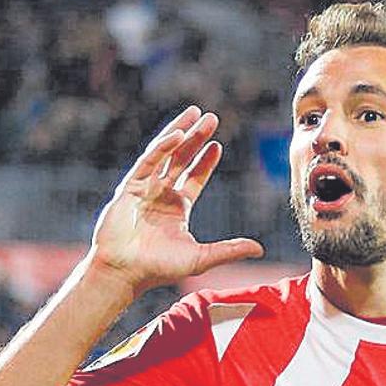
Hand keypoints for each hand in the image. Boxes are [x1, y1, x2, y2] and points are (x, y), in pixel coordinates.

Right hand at [89, 105, 263, 293]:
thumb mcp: (201, 258)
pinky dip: (162, 148)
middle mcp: (161, 195)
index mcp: (177, 208)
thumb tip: (260, 248)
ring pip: (164, 154)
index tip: (217, 144)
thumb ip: (229, 250)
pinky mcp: (129, 188)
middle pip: (181, 159)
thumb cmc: (159, 268)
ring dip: (179, 132)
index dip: (205, 161)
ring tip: (195, 113)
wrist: (125, 271)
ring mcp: (144, 189)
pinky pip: (148, 162)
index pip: (194, 177)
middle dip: (196, 138)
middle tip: (211, 117)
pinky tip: (177, 135)